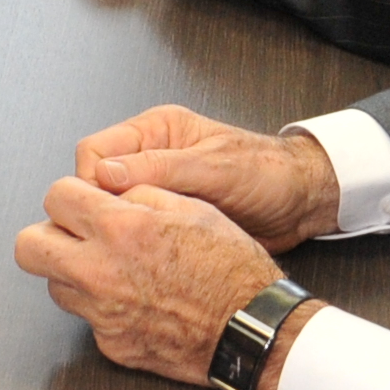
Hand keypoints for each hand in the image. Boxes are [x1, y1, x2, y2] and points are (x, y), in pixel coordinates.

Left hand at [15, 177, 296, 389]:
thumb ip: (140, 191)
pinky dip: (104, 309)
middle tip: (75, 234)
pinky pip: (88, 320)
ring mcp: (101, 314)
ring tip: (112, 269)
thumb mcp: (192, 207)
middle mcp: (100, 273)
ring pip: (55, 286)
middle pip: (28, 247)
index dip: (71, 195)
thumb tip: (110, 187)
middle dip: (49, 234)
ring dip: (73, 273)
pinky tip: (137, 302)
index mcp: (120, 229)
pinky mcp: (111, 345)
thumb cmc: (232, 269)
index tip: (84, 201)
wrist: (251, 330)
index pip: (54, 197)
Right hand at [74, 105, 341, 249]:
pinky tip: (145, 258)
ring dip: (119, 230)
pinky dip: (136, 245)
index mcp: (155, 131)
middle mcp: (150, 157)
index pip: (95, 151)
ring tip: (132, 249)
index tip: (101, 210)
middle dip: (100, 210)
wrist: (300, 203)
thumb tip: (105, 175)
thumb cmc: (267, 174)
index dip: (90, 182)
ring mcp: (157, 190)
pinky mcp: (166, 218)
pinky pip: (135, 231)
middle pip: (96, 183)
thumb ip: (161, 168)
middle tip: (115, 236)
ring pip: (112, 212)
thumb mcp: (214, 168)